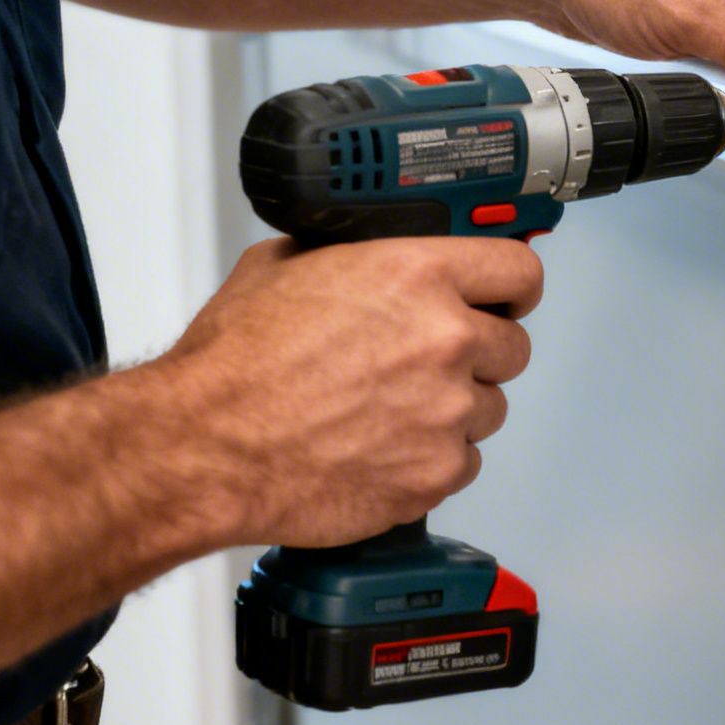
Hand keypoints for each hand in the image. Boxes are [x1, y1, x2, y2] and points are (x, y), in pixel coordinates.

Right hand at [157, 237, 543, 546]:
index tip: (505, 298)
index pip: (520, 269)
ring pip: (489, 408)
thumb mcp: (282, 266)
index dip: (512, 287)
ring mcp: (447, 410)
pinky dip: (432, 460)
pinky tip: (384, 451)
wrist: (203, 449)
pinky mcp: (436, 473)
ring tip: (390, 412)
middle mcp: (446, 339)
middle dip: (478, 355)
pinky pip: (464, 462)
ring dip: (454, 410)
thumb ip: (348, 255)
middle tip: (427, 365)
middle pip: (512, 346)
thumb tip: (367, 251)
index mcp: (418, 275)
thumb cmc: (233, 365)